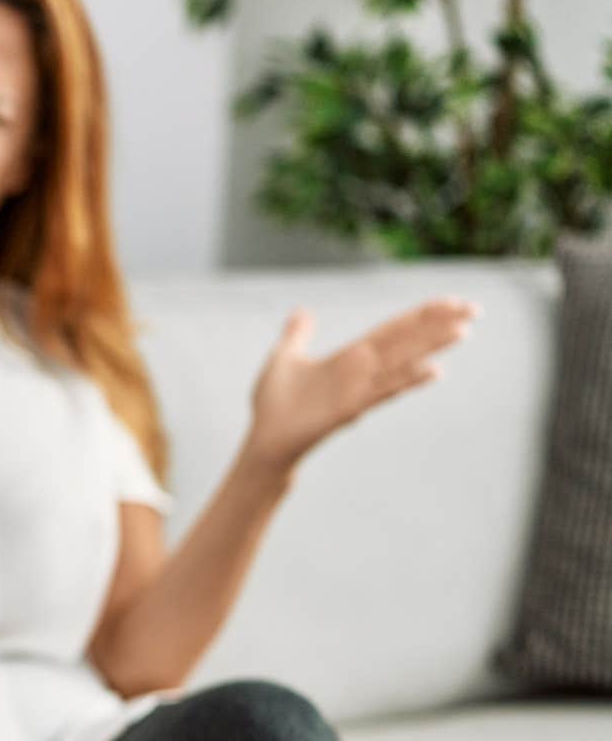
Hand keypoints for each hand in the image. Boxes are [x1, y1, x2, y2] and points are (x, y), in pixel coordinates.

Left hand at [242, 298, 475, 471]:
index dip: (421, 315)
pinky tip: (434, 371)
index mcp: (348, 358)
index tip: (452, 301)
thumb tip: (304, 311)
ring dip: (431, 347)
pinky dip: (407, 380)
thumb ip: (297, 335)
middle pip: (406, 342)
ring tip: (463, 331)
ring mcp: (358, 390)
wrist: (264, 439)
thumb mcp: (283, 358)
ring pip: (402, 363)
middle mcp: (361, 372)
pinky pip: (383, 392)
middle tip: (475, 308)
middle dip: (438, 324)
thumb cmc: (274, 404)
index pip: (393, 330)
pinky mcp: (349, 409)